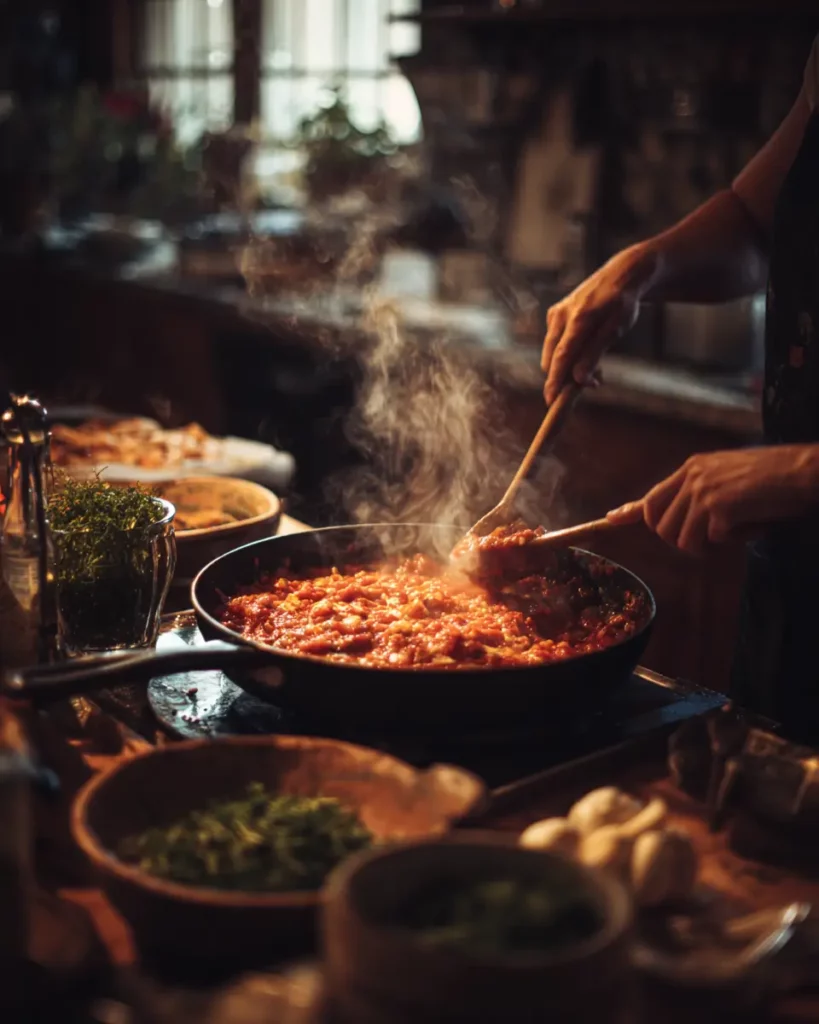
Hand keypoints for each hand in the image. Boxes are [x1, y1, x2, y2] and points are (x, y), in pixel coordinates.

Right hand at [542, 244, 658, 404]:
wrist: (620, 275)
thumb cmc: (622, 303)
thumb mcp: (616, 329)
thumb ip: (595, 354)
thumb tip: (578, 379)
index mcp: (578, 319)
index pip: (561, 357)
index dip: (555, 381)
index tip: (551, 401)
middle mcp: (561, 316)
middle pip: (552, 358)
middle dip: (567, 377)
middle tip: (595, 382)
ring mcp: (555, 314)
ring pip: (553, 353)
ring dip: (569, 366)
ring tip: (596, 368)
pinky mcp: (554, 315)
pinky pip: (556, 343)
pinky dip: (567, 354)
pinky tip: (587, 353)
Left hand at [606, 447, 818, 554]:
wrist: (804, 470)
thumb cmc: (775, 478)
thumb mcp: (730, 479)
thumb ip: (702, 497)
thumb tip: (682, 526)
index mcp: (693, 469)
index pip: (653, 495)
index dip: (632, 512)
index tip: (609, 519)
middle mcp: (692, 478)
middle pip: (661, 528)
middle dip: (684, 541)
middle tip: (715, 537)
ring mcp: (703, 492)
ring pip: (683, 541)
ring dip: (710, 545)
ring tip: (739, 526)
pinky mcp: (718, 507)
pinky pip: (713, 541)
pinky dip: (736, 540)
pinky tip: (754, 523)